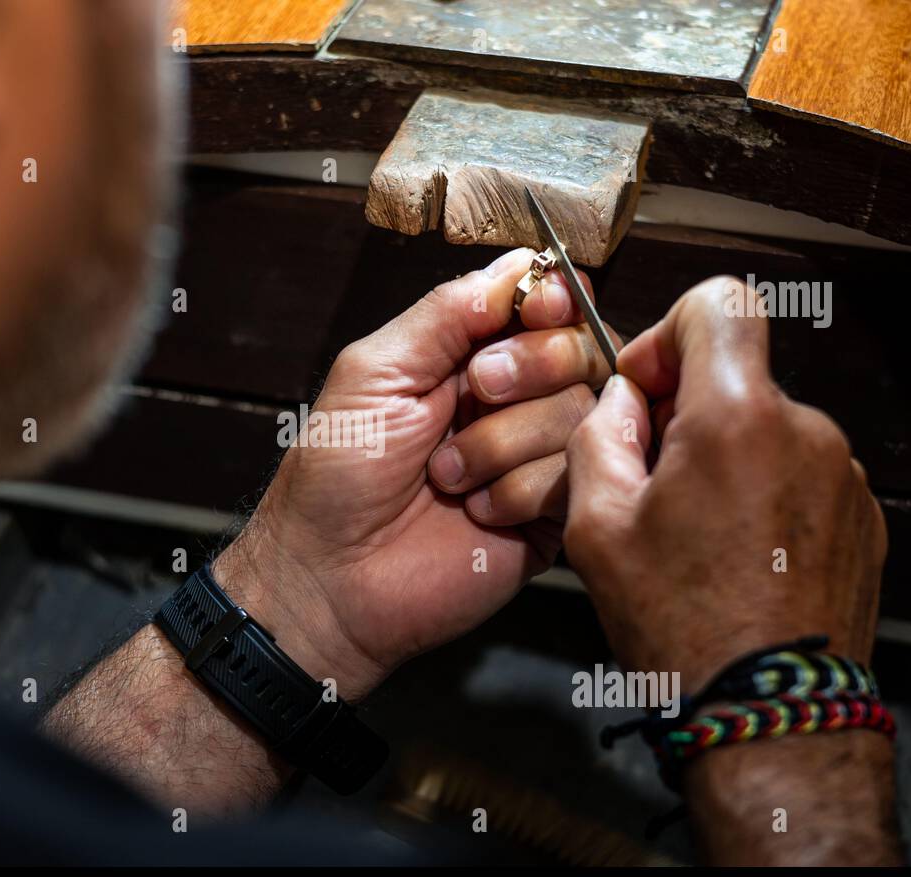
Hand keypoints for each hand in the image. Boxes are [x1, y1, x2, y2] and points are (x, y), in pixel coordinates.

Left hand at [214, 248, 599, 700]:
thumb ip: (448, 312)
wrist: (330, 578)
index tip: (535, 309)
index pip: (547, 303)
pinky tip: (475, 511)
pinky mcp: (551, 515)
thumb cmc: (336, 477)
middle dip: (527, 367)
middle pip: (580, 350)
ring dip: (504, 442)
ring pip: (579, 413)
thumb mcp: (376, 371)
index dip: (552, 299)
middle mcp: (513, 402)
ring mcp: (536, 458)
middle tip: (476, 393)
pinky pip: (574, 476)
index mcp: (469, 357)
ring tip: (449, 477)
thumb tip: (522, 263)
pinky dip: (518, 491)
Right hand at [562, 276, 886, 692]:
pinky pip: (802, 475)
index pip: (718, 304)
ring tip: (692, 536)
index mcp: (736, 418)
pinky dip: (764, 496)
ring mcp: (845, 476)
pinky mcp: (864, 517)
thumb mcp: (595, 527)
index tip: (646, 391)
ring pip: (768, 430)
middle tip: (649, 487)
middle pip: (738, 377)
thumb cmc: (681, 626)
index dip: (667, 333)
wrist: (770, 712)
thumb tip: (622, 404)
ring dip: (726, 460)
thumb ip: (599, 437)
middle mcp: (806, 431)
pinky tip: (734, 558)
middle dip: (686, 415)